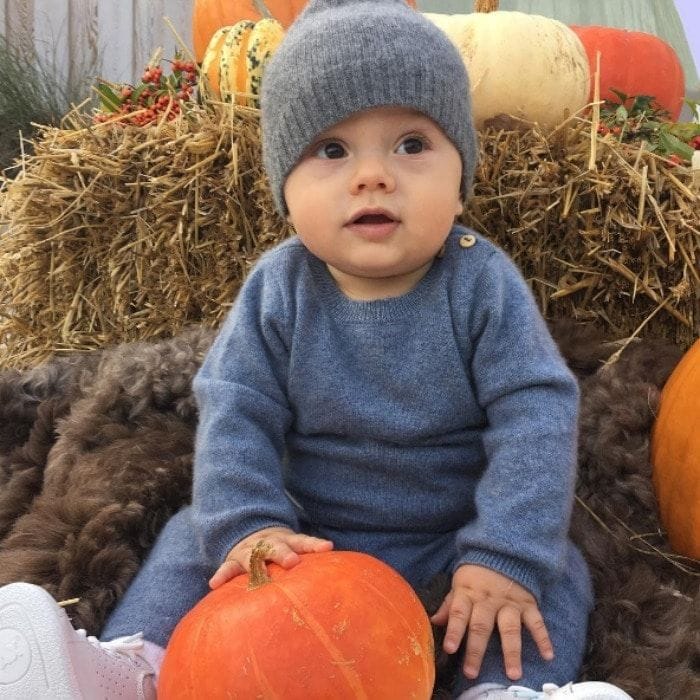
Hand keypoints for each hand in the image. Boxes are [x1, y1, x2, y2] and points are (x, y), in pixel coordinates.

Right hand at [209, 526, 332, 588]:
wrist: (251, 534)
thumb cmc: (283, 550)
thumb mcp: (297, 549)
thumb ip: (314, 558)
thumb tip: (348, 574)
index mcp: (288, 541)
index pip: (304, 541)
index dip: (315, 544)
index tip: (327, 548)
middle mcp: (269, 544)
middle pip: (277, 546)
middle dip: (284, 553)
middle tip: (292, 562)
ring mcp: (251, 551)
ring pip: (253, 556)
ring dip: (256, 565)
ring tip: (259, 575)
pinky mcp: (234, 561)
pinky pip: (227, 568)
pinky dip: (222, 575)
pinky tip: (214, 585)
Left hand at [430, 564, 552, 680]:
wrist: (503, 552)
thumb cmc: (477, 574)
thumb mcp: (459, 584)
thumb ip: (449, 604)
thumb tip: (433, 621)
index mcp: (468, 593)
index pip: (458, 612)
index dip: (453, 630)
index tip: (449, 649)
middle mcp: (488, 600)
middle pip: (481, 626)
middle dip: (476, 650)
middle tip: (471, 673)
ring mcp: (509, 602)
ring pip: (509, 628)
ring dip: (511, 651)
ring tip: (513, 673)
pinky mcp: (527, 603)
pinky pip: (536, 621)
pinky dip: (543, 638)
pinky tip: (547, 655)